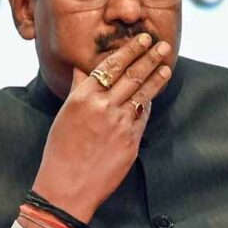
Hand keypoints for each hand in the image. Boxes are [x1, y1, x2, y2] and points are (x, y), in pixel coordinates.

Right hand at [31, 33, 171, 222]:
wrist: (67, 187)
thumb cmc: (60, 151)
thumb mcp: (65, 115)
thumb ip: (79, 89)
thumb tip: (83, 68)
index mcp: (83, 97)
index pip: (111, 66)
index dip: (130, 51)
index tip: (143, 40)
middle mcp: (103, 107)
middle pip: (132, 76)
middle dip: (149, 58)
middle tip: (162, 45)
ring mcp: (120, 124)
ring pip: (143, 94)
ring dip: (157, 76)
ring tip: (167, 64)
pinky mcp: (131, 141)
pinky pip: (142, 116)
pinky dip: (148, 103)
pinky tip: (154, 94)